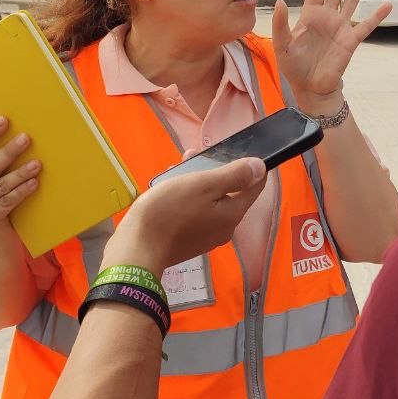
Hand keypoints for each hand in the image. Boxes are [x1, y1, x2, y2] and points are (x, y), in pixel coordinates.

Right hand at [102, 158, 267, 276]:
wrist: (137, 248)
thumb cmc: (169, 211)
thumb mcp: (202, 184)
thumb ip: (233, 175)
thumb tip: (261, 167)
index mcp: (233, 214)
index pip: (256, 186)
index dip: (250, 166)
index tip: (233, 150)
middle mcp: (225, 228)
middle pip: (229, 192)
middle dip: (214, 170)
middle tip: (192, 156)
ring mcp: (206, 237)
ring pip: (209, 201)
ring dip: (197, 182)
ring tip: (176, 169)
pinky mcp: (188, 241)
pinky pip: (195, 213)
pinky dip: (187, 198)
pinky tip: (169, 189)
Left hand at [272, 0, 391, 110]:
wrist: (310, 88)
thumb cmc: (294, 66)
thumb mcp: (281, 45)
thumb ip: (280, 24)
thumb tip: (279, 2)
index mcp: (310, 13)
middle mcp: (327, 15)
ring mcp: (340, 26)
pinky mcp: (351, 41)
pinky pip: (366, 26)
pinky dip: (376, 16)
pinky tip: (386, 6)